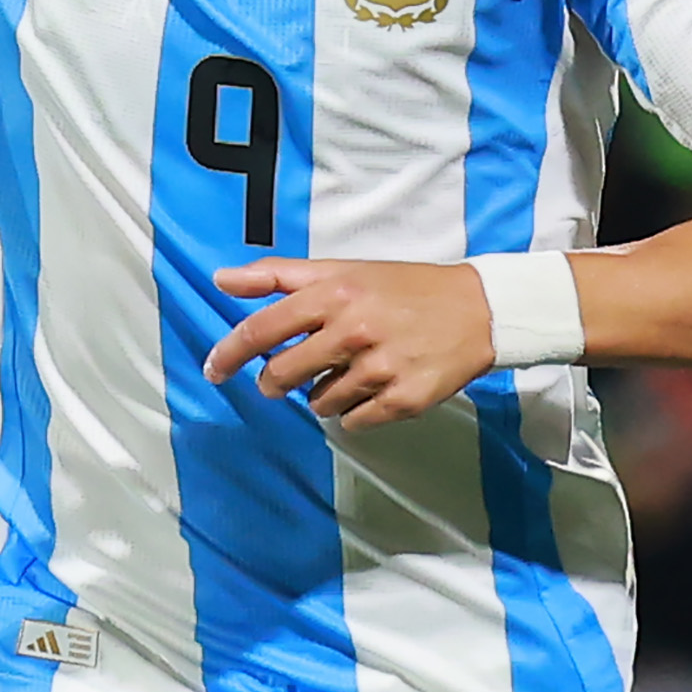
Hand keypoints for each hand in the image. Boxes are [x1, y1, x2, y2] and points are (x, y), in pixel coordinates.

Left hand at [202, 258, 496, 430]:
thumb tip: (220, 279)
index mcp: (335, 293)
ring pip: (319, 402)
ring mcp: (381, 368)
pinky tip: (371, 389)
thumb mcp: (342, 270)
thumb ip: (279, 275)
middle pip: (283, 374)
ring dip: (321, 394)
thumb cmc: (401, 288)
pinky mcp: (404, 399)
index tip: (213, 370)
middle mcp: (354, 330)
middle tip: (281, 378)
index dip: (229, 353)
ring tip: (347, 373)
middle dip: (274, 381)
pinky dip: (353, 411)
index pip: (263, 329)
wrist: (478, 309)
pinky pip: (353, 422)